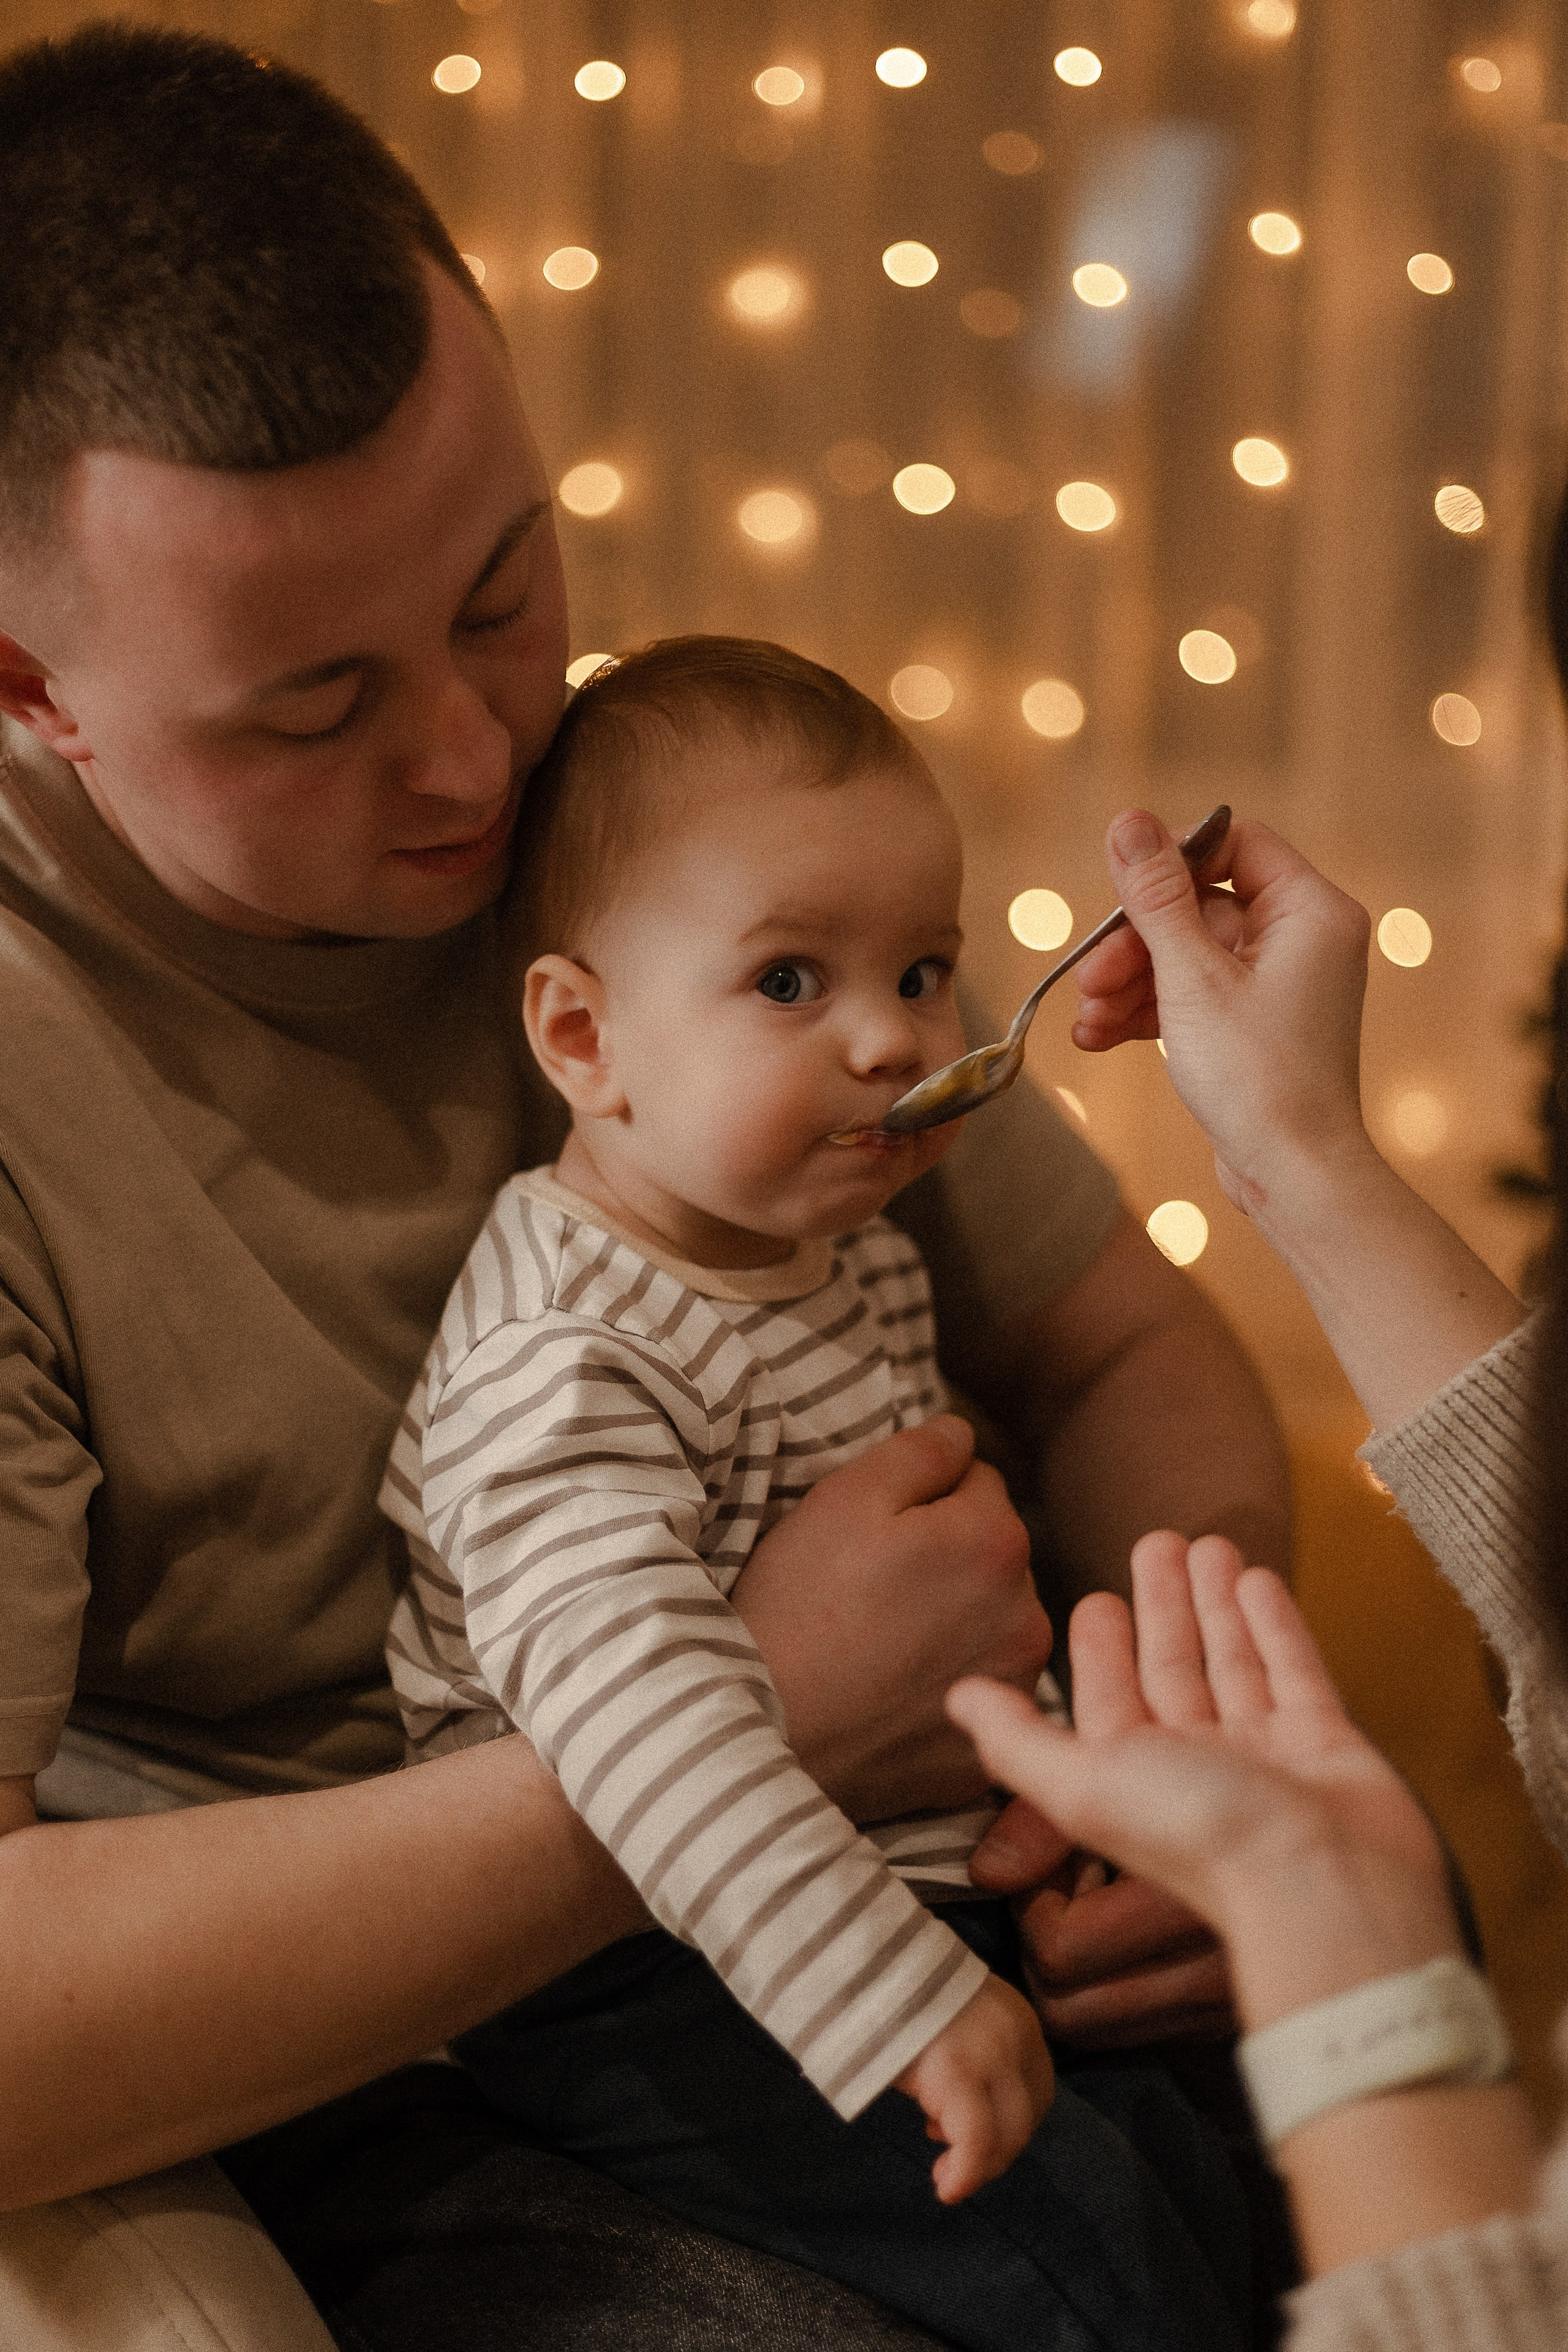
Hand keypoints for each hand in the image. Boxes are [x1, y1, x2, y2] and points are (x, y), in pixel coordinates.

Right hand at [732, 1414, 1050, 1821]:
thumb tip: (964, 1437)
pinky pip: (971, 1694)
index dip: (922, 1497)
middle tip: (870, 1587)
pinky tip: (887, 1690)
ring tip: (877, 1639)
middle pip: (993, 1556)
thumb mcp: (846, 1495)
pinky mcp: (980, 1758)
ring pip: (990, 1624)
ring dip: (953, 1621)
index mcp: (998, 1544)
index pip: (980, 1482)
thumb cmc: (797, 1601)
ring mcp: (1009, 1694)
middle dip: (948, 1558)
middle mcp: (1028, 1620)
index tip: (874, 1531)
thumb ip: (922, 1450)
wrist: (755, 1727)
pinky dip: (940, 1686)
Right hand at [894, 1971, 1054, 2202]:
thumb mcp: (954, 2015)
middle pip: (1024, 2117)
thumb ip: (970, 2054)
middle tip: (954, 2160)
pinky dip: (965, 2174)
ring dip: (978, 2163)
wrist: (866, 1959)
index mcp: (1019, 2019)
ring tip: (943, 2170)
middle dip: (995, 2150)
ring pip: (1005, 2135)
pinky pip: (975, 2142)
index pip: (1036, 2089)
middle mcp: (1017, 2037)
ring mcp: (991, 2055)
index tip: (974, 2135)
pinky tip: (947, 2188)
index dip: (1011, 2124)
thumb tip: (948, 2117)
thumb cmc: (901, 1989)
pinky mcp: (957, 2074)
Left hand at [948, 1532, 1460, 2031]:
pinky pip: (1293, 1670)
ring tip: (1209, 1542)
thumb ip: (1018, 1742)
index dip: (1100, 1648)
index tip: (1095, 1595)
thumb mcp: (1084, 1784)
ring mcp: (1265, 1753)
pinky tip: (1258, 1579)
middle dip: (1163, 1607)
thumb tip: (955, 1700)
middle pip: (1173, 1669)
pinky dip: (1274, 1625)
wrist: (1324, 1886)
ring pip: (1232, 1662)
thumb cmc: (1199, 1836)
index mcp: (1135, 1775)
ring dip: (1216, 1603)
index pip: (1110, 1697)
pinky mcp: (1325, 1741)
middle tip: (1158, 1539)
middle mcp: (1198, 1765)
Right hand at [1071, 812, 1373, 1217]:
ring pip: (1187, 955)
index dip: (1170, 860)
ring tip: (1088, 1019)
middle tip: (1089, 976)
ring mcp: (1278, 985)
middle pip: (1199, 905)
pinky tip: (1098, 1037)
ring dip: (1131, 983)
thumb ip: (1156, 897)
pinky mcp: (1253, 1026)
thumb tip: (1127, 820)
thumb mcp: (1192, 978)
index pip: (1234, 844)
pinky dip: (1149, 1012)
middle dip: (1135, 943)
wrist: (1293, 1175)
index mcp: (1310, 912)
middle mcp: (1303, 940)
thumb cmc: (1259, 1078)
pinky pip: (1193, 996)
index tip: (1118, 890)